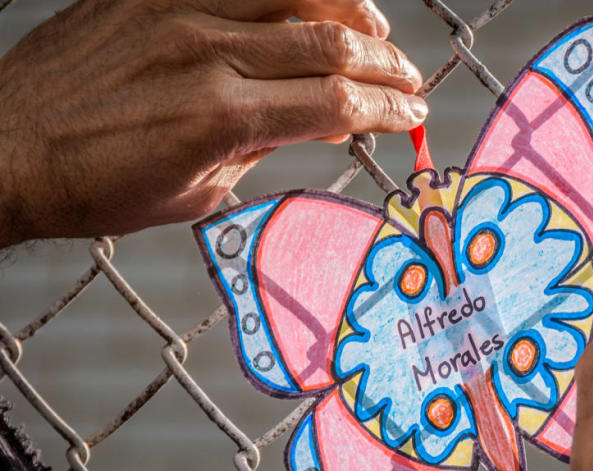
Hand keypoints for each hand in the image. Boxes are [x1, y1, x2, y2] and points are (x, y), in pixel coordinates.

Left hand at [0, 0, 425, 247]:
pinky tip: (308, 0)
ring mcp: (176, 11)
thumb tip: (312, 122)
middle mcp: (206, 54)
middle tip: (410, 78)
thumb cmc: (97, 186)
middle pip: (330, 42)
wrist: (8, 147)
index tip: (414, 116)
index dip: (388, 111)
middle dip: (386, 63)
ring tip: (374, 29)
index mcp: (222, 119)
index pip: (336, 105)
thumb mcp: (196, 192)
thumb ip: (260, 149)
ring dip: (349, 9)